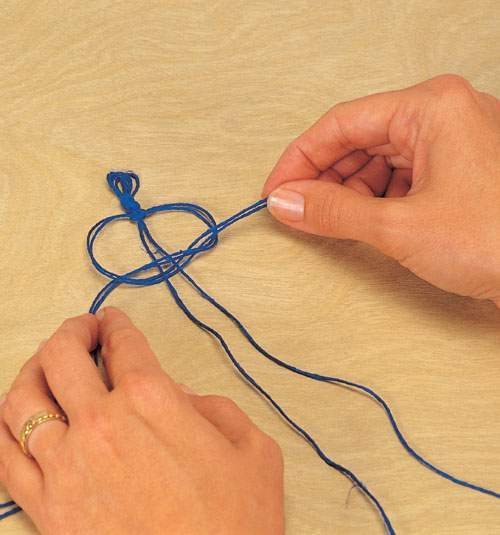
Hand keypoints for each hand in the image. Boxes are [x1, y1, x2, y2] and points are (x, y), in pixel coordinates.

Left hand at [0, 308, 283, 534]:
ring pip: (23, 399)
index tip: (113, 320)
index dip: (117, 324)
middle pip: (63, 356)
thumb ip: (215, 408)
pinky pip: (5, 456)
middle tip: (82, 329)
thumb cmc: (237, 524)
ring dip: (32, 369)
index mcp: (153, 401)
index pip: (124, 345)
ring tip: (46, 363)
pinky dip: (5, 426)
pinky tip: (16, 416)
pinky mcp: (46, 508)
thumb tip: (179, 396)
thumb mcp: (253, 449)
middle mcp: (102, 424)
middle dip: (71, 331)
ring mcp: (66, 466)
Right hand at [263, 74, 499, 305]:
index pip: (341, 123)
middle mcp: (441, 116)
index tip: (276, 190)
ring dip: (347, 192)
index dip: (299, 159)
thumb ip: (333, 210)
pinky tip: (362, 221)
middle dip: (324, 178)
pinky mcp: (454, 171)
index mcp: (431, 107)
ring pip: (376, 160)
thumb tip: (286, 201)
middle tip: (297, 210)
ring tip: (329, 221)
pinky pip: (398, 177)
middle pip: (358, 140)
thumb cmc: (499, 241)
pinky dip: (373, 200)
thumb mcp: (399, 226)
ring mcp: (450, 143)